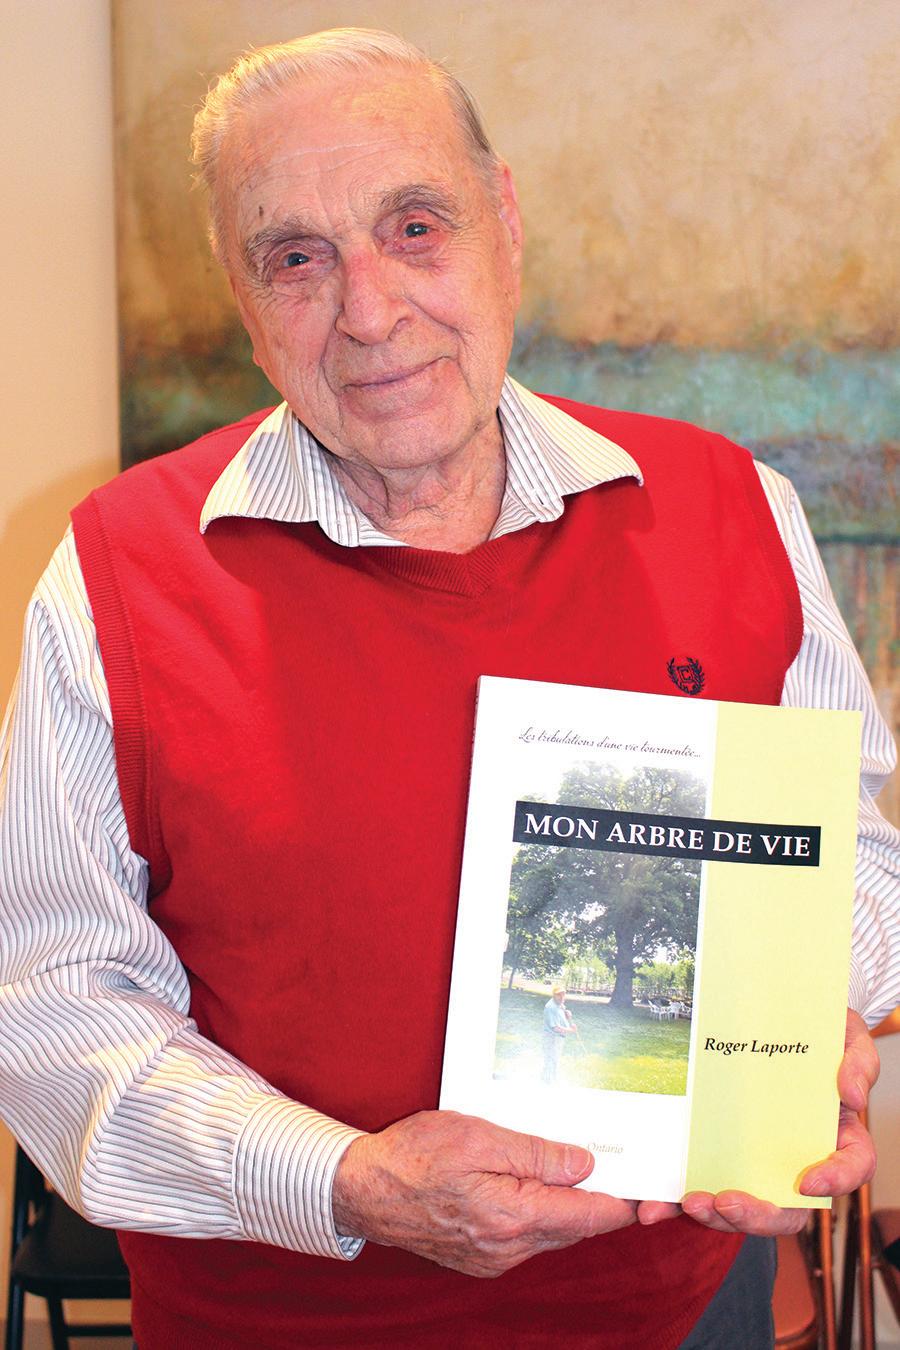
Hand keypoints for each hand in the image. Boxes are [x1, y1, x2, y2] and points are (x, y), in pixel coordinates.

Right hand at [331, 1109, 636, 1276]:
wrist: (362, 1189)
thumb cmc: (414, 1155)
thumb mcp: (478, 1136)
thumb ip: (537, 1154)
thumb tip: (586, 1164)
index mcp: (515, 1218)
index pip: (592, 1215)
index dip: (627, 1199)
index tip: (650, 1183)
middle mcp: (509, 1249)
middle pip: (577, 1226)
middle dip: (601, 1197)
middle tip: (619, 1161)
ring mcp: (494, 1258)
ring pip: (553, 1231)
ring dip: (567, 1203)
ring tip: (573, 1163)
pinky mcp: (480, 1257)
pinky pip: (527, 1236)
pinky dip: (539, 1211)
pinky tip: (531, 1182)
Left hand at [637, 1009, 879, 1233]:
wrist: (774, 1016)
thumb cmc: (816, 1031)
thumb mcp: (846, 1034)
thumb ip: (858, 1061)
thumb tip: (853, 1095)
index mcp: (836, 1133)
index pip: (851, 1168)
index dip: (835, 1181)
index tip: (807, 1184)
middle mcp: (798, 1158)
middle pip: (790, 1209)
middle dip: (758, 1214)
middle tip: (725, 1202)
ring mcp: (756, 1161)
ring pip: (744, 1207)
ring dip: (714, 1215)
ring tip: (684, 1202)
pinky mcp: (718, 1156)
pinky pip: (701, 1184)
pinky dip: (676, 1201)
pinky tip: (652, 1204)